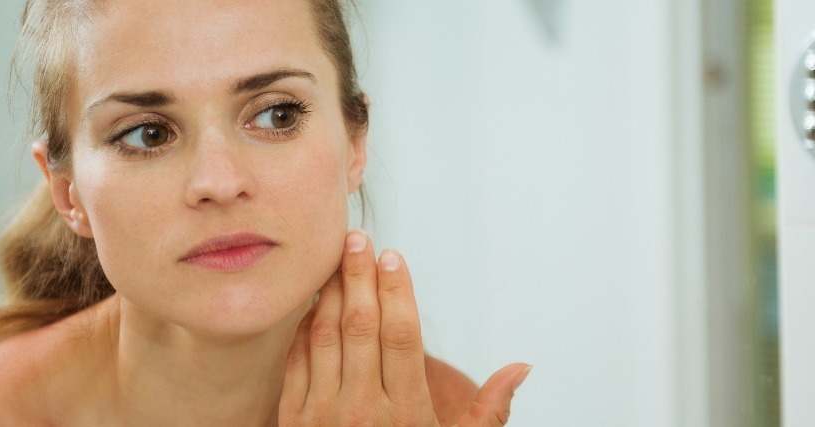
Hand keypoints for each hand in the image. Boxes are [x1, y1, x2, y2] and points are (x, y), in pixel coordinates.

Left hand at [279, 230, 530, 425]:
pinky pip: (296, 362)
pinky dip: (305, 327)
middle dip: (359, 277)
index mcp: (408, 414)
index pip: (401, 336)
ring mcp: (323, 416)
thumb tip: (521, 367)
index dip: (398, 290)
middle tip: (357, 239)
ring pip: (325, 337)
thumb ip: (489, 411)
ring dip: (330, 293)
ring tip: (336, 260)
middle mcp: (363, 411)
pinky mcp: (294, 422)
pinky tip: (315, 303)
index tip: (394, 256)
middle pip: (361, 326)